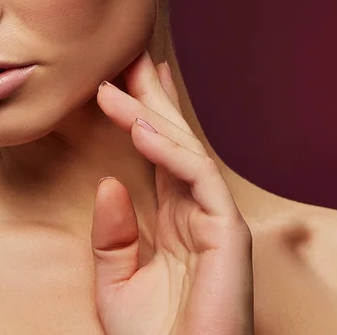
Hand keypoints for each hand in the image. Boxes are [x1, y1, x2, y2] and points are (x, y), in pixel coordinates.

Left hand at [91, 50, 253, 334]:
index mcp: (173, 217)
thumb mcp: (116, 280)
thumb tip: (109, 184)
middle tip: (130, 56)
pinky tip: (142, 129)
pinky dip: (170, 151)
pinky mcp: (227, 234)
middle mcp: (195, 210)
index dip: (142, 114)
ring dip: (150, 114)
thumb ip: (113, 234)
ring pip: (184, 150)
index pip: (158, 154)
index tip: (121, 81)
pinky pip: (198, 179)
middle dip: (151, 97)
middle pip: (173, 140)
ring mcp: (213, 219)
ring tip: (117, 84)